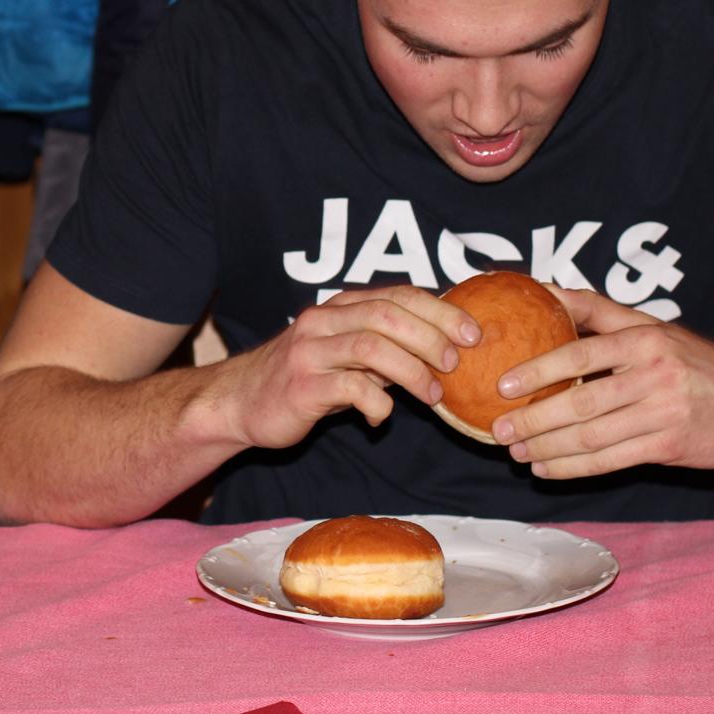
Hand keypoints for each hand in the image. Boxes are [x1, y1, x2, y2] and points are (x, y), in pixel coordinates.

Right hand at [214, 284, 477, 449]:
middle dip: (431, 338)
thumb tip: (444, 349)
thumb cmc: (304, 378)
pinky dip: (377, 405)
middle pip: (387, 315)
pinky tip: (381, 418)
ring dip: (412, 371)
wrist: (240, 402)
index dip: (440, 311)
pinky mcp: (301, 387)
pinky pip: (350, 389)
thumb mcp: (346, 356)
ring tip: (433, 395)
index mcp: (339, 308)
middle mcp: (323, 322)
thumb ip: (386, 348)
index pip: (398, 295)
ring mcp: (309, 352)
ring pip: (371, 347)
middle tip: (456, 364)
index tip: (472, 333)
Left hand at [487, 286, 713, 479]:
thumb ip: (596, 309)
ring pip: (593, 436)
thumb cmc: (691, 361)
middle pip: (582, 402)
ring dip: (548, 448)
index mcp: (644, 340)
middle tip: (498, 429)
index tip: (502, 384)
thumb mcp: (650, 326)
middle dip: (534, 419)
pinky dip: (574, 468)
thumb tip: (543, 289)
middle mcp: (655, 374)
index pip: (581, 354)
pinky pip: (611, 460)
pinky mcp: (671, 445)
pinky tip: (546, 468)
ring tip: (516, 453)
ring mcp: (665, 413)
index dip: (538, 370)